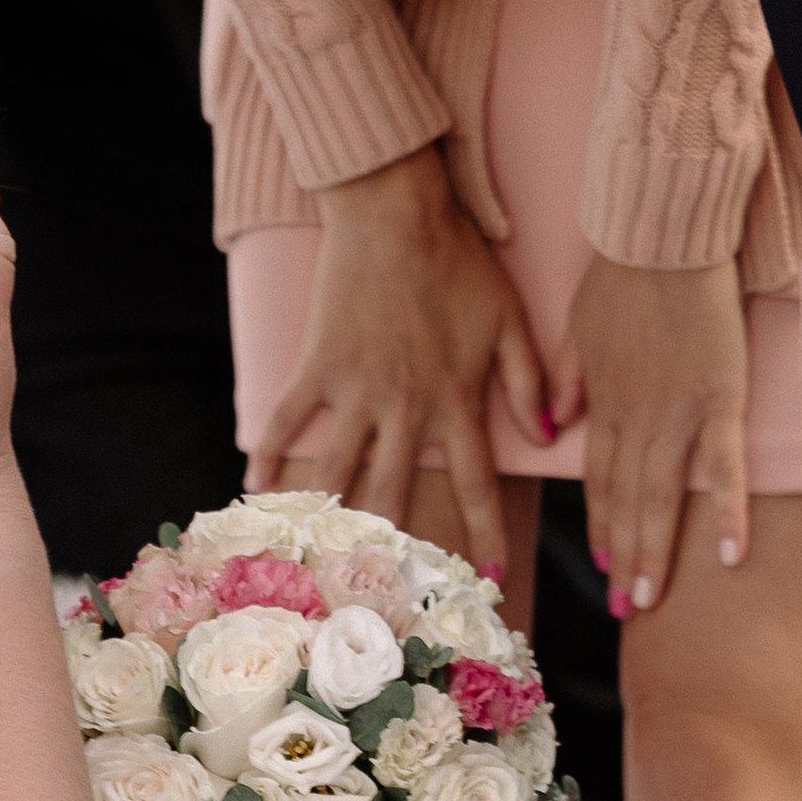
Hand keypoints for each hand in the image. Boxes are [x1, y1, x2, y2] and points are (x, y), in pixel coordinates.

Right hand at [248, 144, 543, 568]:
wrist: (395, 212)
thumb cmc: (459, 261)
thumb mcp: (510, 320)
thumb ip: (531, 381)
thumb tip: (545, 436)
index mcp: (456, 398)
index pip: (477, 481)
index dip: (486, 530)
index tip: (492, 574)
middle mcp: (405, 406)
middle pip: (398, 492)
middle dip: (394, 547)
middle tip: (386, 588)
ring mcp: (355, 389)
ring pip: (340, 470)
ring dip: (329, 519)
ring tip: (319, 560)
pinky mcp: (317, 365)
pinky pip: (288, 422)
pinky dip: (270, 458)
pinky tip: (255, 490)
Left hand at [554, 255, 749, 614]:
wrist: (660, 233)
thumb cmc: (621, 273)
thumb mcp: (575, 328)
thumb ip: (565, 381)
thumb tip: (554, 425)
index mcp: (603, 403)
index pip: (599, 479)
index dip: (601, 525)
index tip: (603, 563)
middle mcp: (636, 419)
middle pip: (627, 502)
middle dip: (625, 558)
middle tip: (627, 608)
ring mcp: (678, 413)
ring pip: (661, 497)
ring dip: (655, 551)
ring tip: (651, 598)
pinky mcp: (719, 398)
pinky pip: (723, 466)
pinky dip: (727, 511)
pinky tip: (732, 554)